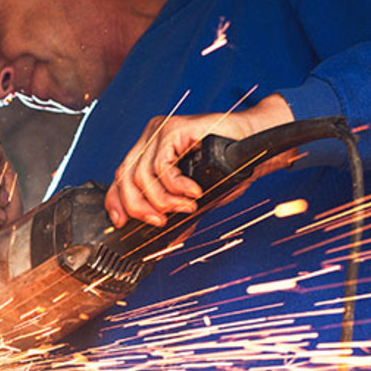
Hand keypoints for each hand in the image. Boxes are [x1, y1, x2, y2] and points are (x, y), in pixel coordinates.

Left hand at [104, 94, 294, 227]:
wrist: (254, 141)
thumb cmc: (230, 164)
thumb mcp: (199, 195)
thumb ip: (179, 212)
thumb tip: (168, 242)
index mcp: (150, 151)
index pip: (121, 177)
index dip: (116, 202)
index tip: (122, 222)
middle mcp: (151, 138)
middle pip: (125, 177)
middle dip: (140, 208)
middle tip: (161, 221)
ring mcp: (161, 131)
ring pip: (142, 176)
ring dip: (164, 200)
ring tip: (186, 206)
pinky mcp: (175, 129)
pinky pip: (162, 166)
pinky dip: (175, 186)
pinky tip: (193, 192)